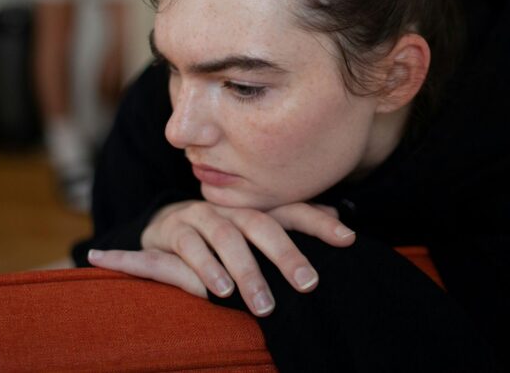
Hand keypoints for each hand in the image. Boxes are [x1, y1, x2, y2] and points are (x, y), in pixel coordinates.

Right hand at [88, 201, 355, 316]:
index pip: (289, 210)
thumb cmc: (218, 232)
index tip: (348, 238)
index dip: (318, 222)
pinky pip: (187, 248)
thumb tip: (340, 220)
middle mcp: (228, 208)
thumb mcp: (254, 227)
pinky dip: (201, 269)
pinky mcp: (170, 232)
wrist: (160, 225)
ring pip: (224, 236)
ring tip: (261, 303)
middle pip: (260, 224)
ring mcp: (198, 216)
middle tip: (308, 284)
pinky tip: (215, 293)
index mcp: (251, 207)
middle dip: (285, 253)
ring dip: (243, 269)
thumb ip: (293, 224)